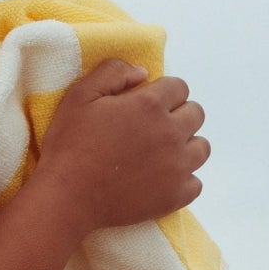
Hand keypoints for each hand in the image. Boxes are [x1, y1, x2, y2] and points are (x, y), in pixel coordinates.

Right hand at [35, 59, 209, 232]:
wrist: (67, 197)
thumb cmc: (69, 145)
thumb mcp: (81, 95)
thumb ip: (113, 72)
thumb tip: (143, 72)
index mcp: (149, 105)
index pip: (180, 87)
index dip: (164, 93)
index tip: (148, 104)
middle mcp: (170, 133)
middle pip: (196, 114)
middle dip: (178, 115)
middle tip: (153, 128)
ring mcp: (176, 167)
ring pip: (201, 148)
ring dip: (186, 146)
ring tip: (162, 153)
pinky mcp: (175, 196)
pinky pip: (196, 183)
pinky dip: (183, 180)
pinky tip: (163, 179)